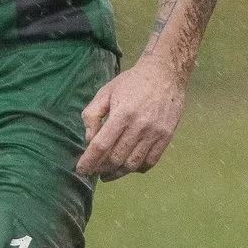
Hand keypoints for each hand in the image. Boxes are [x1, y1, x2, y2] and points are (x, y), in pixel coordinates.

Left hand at [77, 59, 187, 179]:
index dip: (89, 162)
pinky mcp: (166, 136)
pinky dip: (137, 169)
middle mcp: (139, 125)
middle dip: (101, 169)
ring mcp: (155, 133)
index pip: (101, 145)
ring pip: (132, 164)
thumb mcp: (105, 92)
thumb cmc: (132, 82)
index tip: (81, 170)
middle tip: (94, 171)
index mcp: (122, 113)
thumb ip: (92, 115)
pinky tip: (128, 166)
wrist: (165, 73)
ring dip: (118, 173)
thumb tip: (89, 139)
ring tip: (108, 173)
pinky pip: (150, 161)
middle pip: (116, 158)